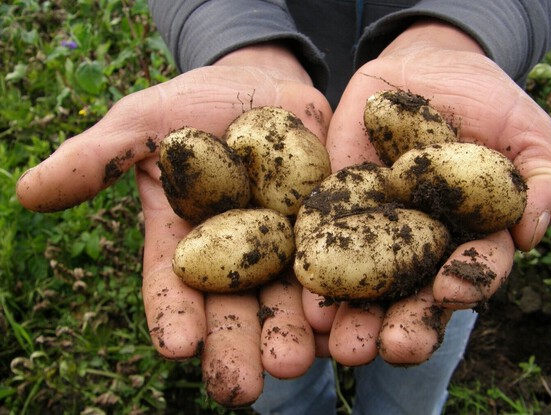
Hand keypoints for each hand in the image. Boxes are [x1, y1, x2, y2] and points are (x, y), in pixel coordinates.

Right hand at [16, 44, 331, 406]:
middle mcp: (237, 257)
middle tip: (243, 387)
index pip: (174, 288)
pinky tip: (345, 322)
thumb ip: (96, 158)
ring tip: (299, 364)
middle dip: (238, 347)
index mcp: (186, 243)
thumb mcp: (142, 123)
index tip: (176, 347)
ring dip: (295, 334)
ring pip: (290, 300)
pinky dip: (343, 294)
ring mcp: (287, 246)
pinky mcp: (331, 228)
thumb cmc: (193, 106)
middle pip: (236, 309)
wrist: (263, 85)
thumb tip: (28, 192)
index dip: (173, 316)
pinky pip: (339, 264)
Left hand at [303, 21, 550, 364]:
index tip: (450, 290)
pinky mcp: (336, 208)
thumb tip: (533, 231)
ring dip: (354, 317)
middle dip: (405, 325)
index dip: (466, 282)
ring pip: (366, 286)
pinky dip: (314, 271)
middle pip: (415, 296)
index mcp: (472, 240)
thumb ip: (544, 180)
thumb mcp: (527, 132)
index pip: (474, 272)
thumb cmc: (488, 102)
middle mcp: (423, 248)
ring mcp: (376, 232)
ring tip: (341, 344)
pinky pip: (322, 242)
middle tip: (390, 348)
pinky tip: (303, 298)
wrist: (427, 67)